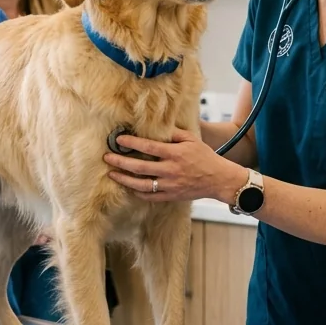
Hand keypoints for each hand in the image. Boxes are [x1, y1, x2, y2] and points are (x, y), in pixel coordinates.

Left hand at [104, 128, 246, 203]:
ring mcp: (170, 185)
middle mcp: (170, 170)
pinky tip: (128, 186)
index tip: (119, 140)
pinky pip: (150, 196)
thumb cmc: (205, 157)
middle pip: (140, 167)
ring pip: (141, 185)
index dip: (132, 143)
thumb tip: (156, 128)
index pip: (148, 147)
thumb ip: (173, 134)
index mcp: (175, 154)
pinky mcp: (171, 196)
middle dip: (121, 162)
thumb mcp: (191, 140)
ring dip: (124, 179)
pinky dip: (137, 192)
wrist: (218, 179)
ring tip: (112, 174)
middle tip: (107, 158)